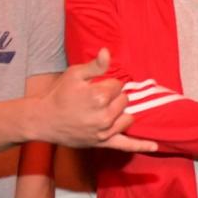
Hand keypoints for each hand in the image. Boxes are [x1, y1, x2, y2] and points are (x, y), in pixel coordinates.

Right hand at [39, 49, 156, 151]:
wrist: (43, 120)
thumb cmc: (59, 94)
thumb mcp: (75, 74)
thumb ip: (95, 65)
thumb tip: (107, 52)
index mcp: (99, 96)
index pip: (119, 85)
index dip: (107, 84)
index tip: (93, 87)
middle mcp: (104, 115)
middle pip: (125, 100)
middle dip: (113, 97)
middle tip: (94, 100)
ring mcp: (105, 131)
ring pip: (128, 117)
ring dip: (120, 113)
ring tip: (104, 111)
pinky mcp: (103, 142)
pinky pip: (125, 145)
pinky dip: (141, 145)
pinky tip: (154, 146)